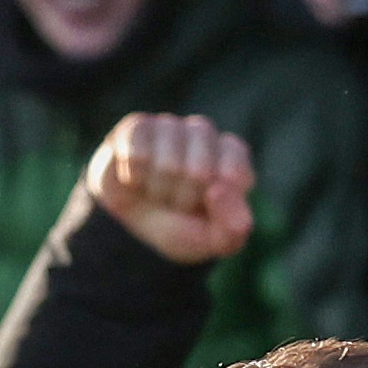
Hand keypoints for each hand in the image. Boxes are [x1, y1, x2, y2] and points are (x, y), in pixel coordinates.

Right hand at [85, 113, 254, 264]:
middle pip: (200, 171)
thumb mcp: (215, 241)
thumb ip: (233, 227)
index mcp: (233, 157)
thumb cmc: (182, 228)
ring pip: (168, 163)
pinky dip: (134, 177)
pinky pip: (137, 153)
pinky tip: (135, 179)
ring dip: (159, 190)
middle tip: (177, 202)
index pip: (235, 173)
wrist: (131, 223)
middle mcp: (204, 134)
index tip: (205, 205)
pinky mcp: (137, 126)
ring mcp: (170, 126)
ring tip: (157, 191)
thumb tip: (218, 190)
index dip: (215, 199)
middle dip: (184, 199)